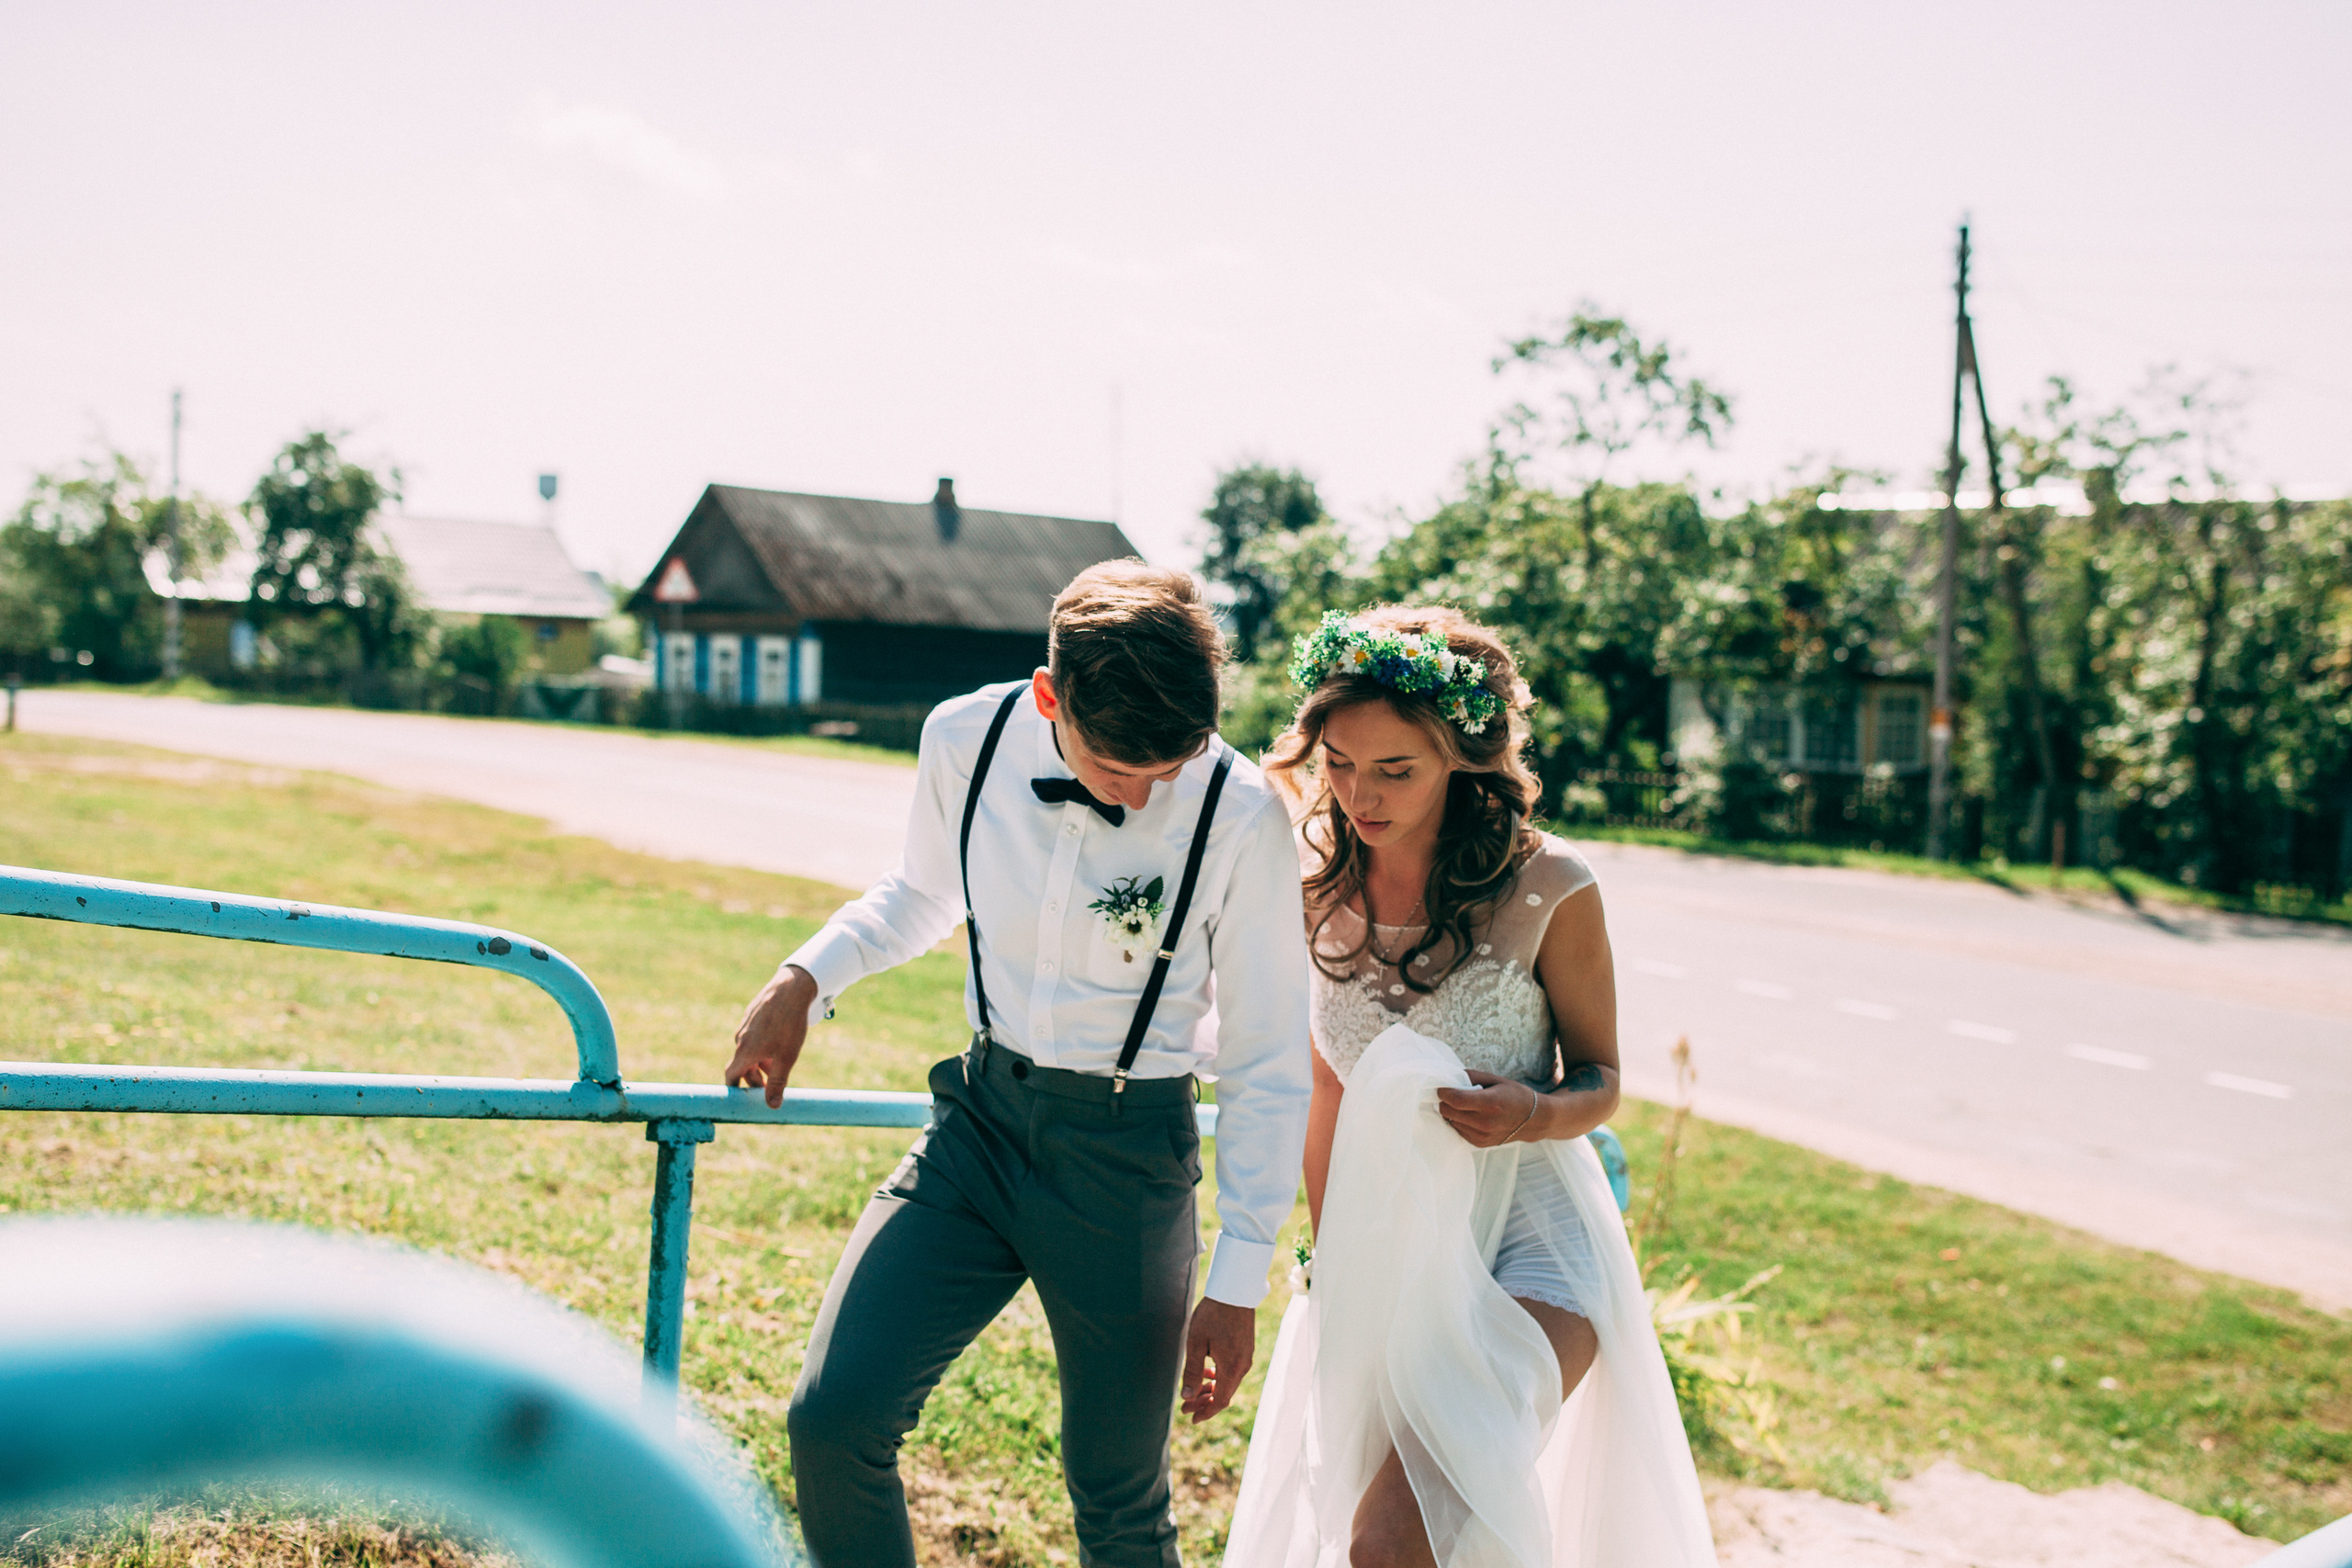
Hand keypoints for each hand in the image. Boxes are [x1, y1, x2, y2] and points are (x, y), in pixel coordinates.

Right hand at [723, 965, 817, 1108]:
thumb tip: (772, 1106)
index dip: (734, 1090)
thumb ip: (778, 1083)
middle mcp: (740, 1038)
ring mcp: (745, 1025)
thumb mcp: (786, 1058)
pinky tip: (778, 1043)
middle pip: (742, 1065)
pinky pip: (754, 1036)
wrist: (791, 988)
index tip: (741, 1100)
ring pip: (749, 1050)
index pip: (731, 1077)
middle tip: (770, 1087)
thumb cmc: (789, 1025)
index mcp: (744, 1052)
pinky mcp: (752, 1014)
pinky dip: (762, 1046)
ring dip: (760, 1062)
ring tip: (778, 1066)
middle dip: (754, 1078)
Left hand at [1179, 1296, 1255, 1423]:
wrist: (1234, 1292)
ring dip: (1211, 1389)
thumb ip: (1192, 1372)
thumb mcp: (1196, 1343)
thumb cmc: (1212, 1315)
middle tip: (1186, 1406)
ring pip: (1229, 1383)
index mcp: (1231, 1368)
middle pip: (1225, 1394)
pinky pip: (1233, 1372)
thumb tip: (1187, 1397)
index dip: (1206, 1412)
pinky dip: (1219, 1377)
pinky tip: (1207, 1371)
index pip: (1220, 1400)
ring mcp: (1246, 1357)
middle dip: (1205, 1402)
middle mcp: (1242, 1366)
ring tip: (1194, 1390)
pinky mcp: (1246, 1349)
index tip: (1191, 1418)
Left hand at [1435, 1071, 1541, 1147]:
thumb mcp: (1495, 1079)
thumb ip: (1471, 1076)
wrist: (1533, 1120)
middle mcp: (1485, 1122)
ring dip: (1451, 1112)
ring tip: (1465, 1105)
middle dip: (1445, 1101)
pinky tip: (1470, 1116)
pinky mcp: (1479, 1144)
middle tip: (1452, 1094)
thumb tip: (1449, 1077)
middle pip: (1447, 1111)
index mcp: (1490, 1103)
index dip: (1443, 1092)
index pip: (1455, 1099)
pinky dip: (1458, 1122)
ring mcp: (1482, 1136)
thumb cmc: (1514, 1095)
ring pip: (1450, 1122)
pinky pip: (1458, 1130)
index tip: (1442, 1087)